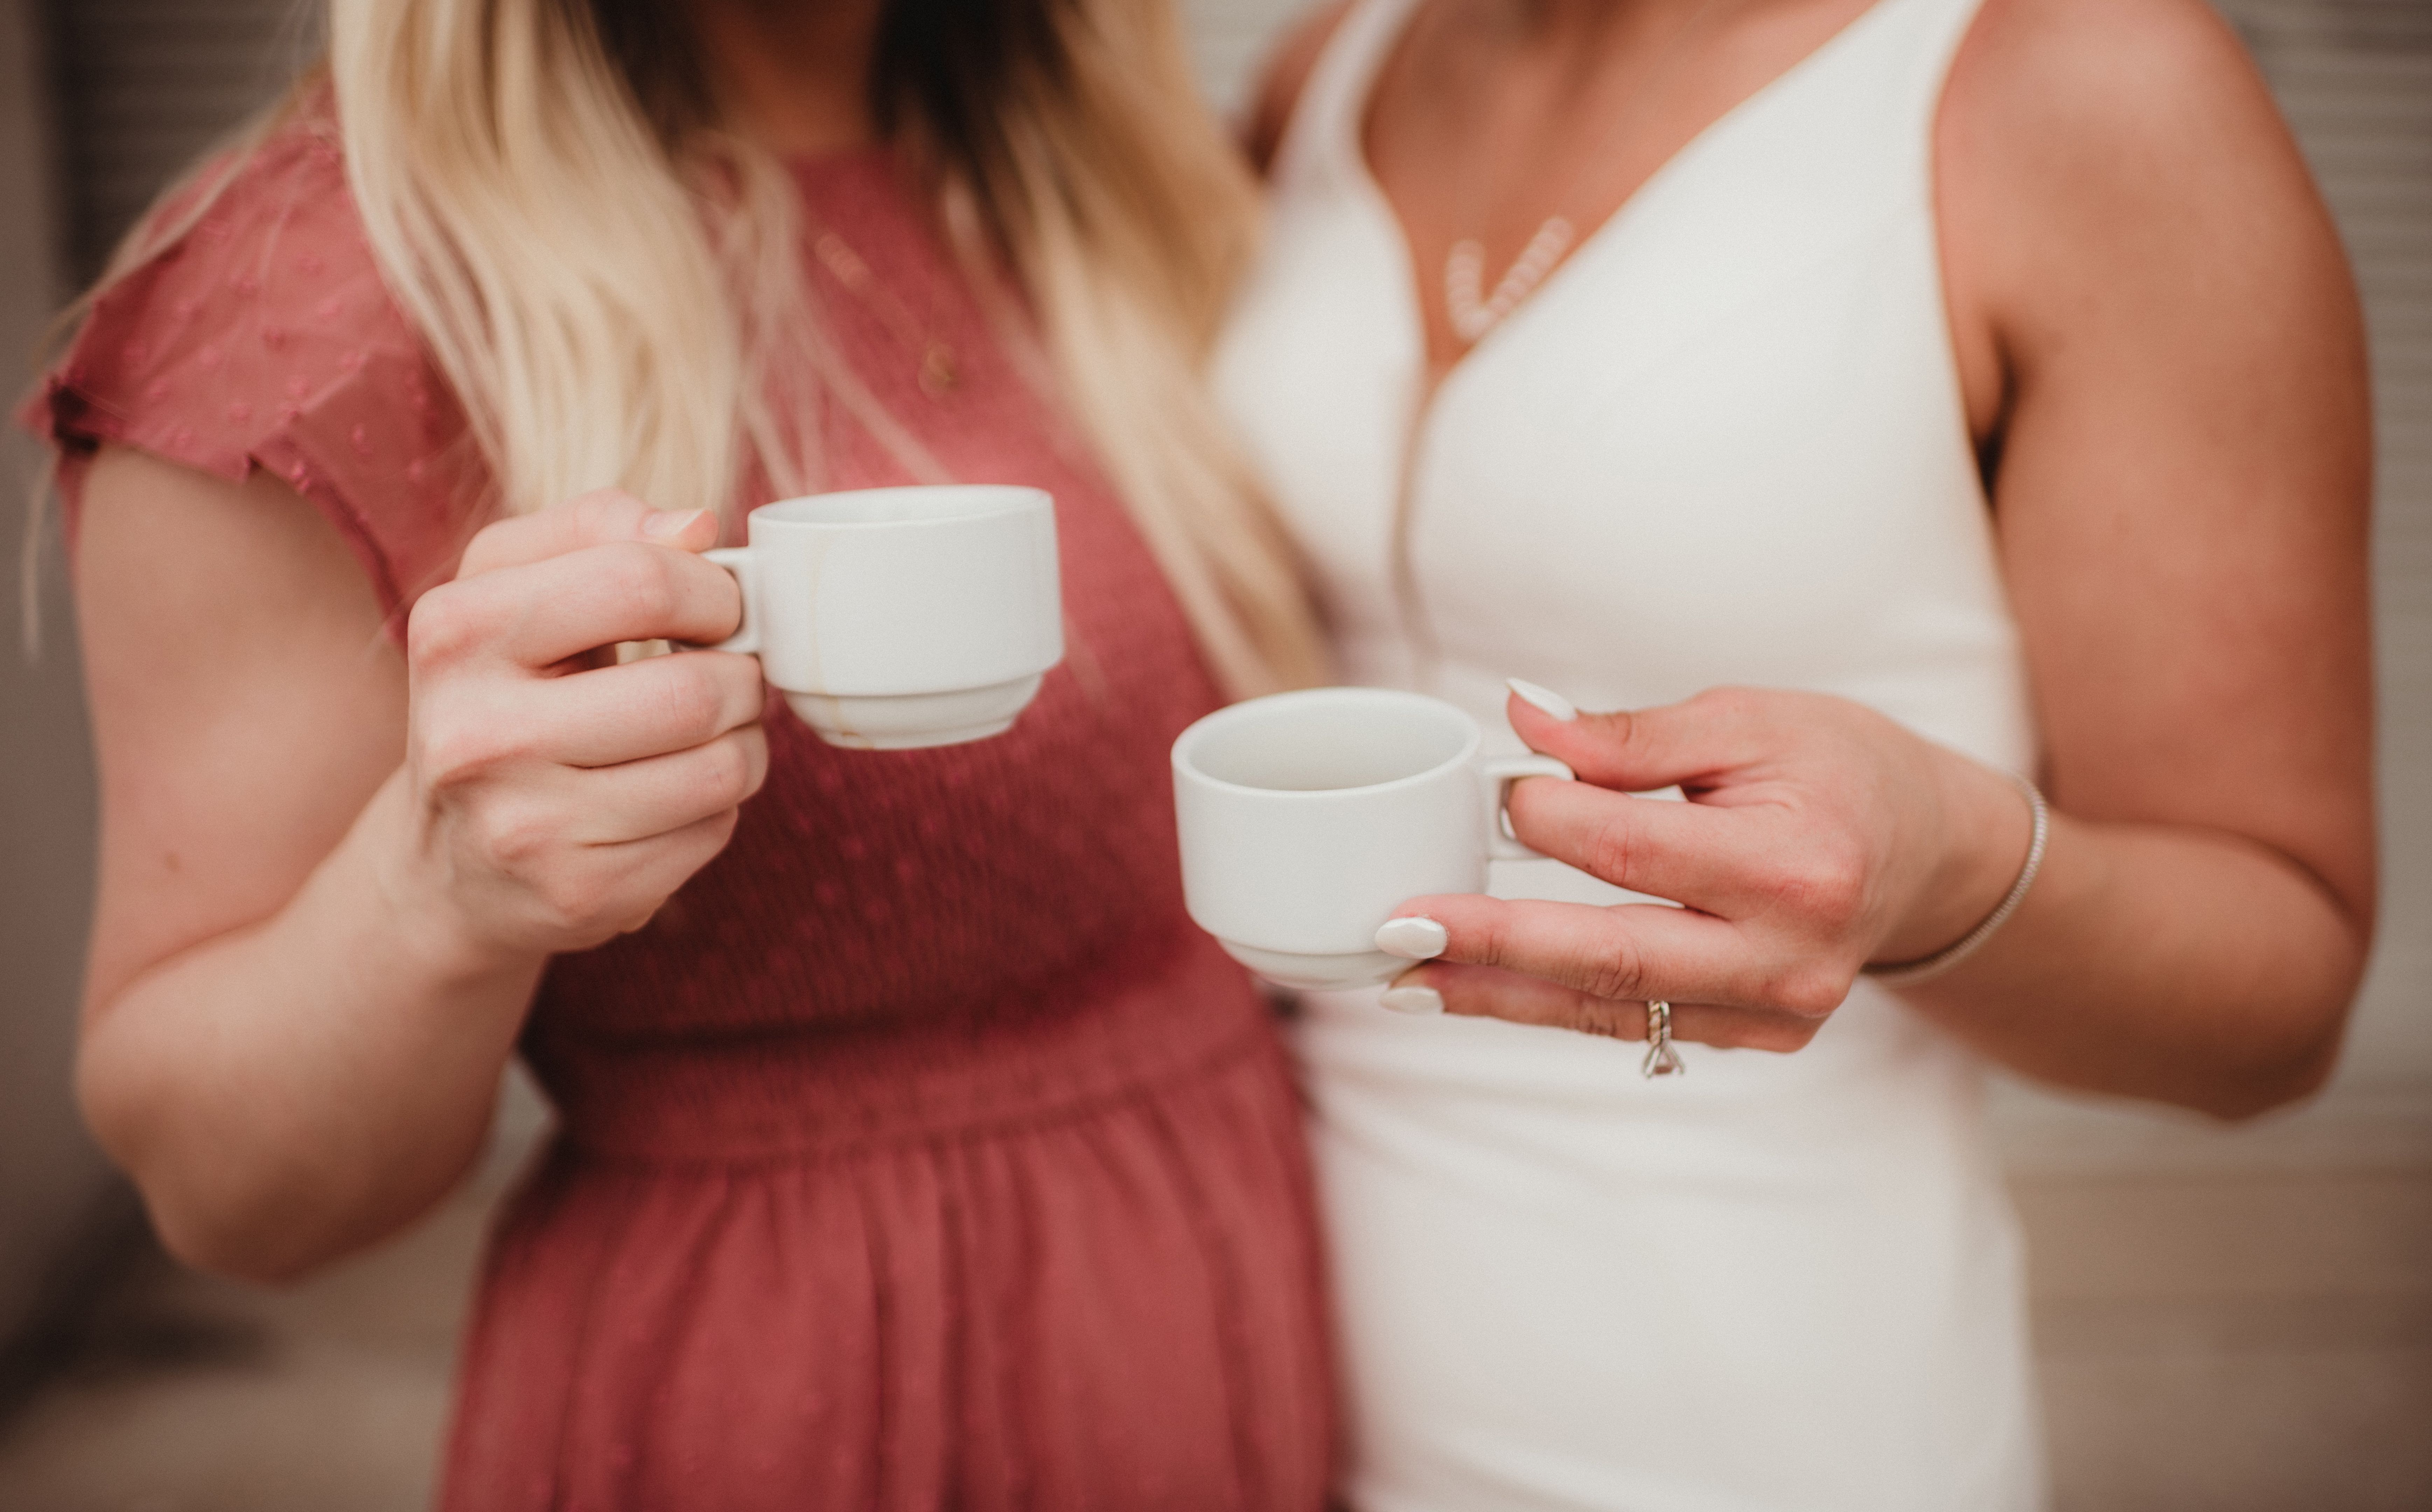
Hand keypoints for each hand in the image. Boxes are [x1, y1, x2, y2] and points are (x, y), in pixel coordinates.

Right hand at [394, 491, 765, 961]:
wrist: (447, 865)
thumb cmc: (500, 696)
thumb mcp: (509, 588)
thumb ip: (595, 528)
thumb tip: (696, 527)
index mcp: (456, 633)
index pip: (636, 581)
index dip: (709, 590)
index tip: (716, 607)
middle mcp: (477, 735)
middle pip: (692, 690)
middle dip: (739, 677)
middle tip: (725, 676)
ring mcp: (527, 827)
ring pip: (720, 767)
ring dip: (744, 743)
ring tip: (710, 734)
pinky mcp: (580, 896)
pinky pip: (713, 832)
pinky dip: (719, 807)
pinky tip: (675, 796)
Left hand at [1376, 683, 2034, 1051]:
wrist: (1925, 851)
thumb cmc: (1839, 766)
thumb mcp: (1749, 719)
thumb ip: (1631, 735)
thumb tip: (1524, 719)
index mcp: (1795, 866)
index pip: (1633, 850)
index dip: (1548, 818)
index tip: (1493, 788)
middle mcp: (1790, 956)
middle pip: (1612, 957)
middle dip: (1493, 945)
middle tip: (1398, 929)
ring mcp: (1777, 1011)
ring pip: (1611, 1007)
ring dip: (1497, 994)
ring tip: (1403, 975)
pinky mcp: (1760, 1035)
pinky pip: (1636, 1023)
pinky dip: (1550, 1005)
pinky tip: (1473, 990)